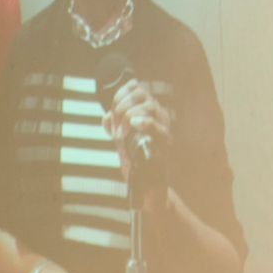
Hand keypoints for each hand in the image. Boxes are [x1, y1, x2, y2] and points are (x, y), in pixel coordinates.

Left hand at [105, 77, 172, 197]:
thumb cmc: (136, 160)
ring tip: (122, 134)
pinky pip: (158, 127)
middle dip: (121, 107)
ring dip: (128, 117)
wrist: (146, 184)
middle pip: (141, 94)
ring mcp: (164, 126)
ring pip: (148, 106)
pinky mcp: (166, 142)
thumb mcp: (120, 139)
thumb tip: (106, 117)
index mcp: (149, 111)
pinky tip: (134, 123)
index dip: (120, 95)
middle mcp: (159, 115)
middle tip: (116, 127)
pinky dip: (145, 123)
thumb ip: (114, 125)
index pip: (136, 89)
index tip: (113, 112)